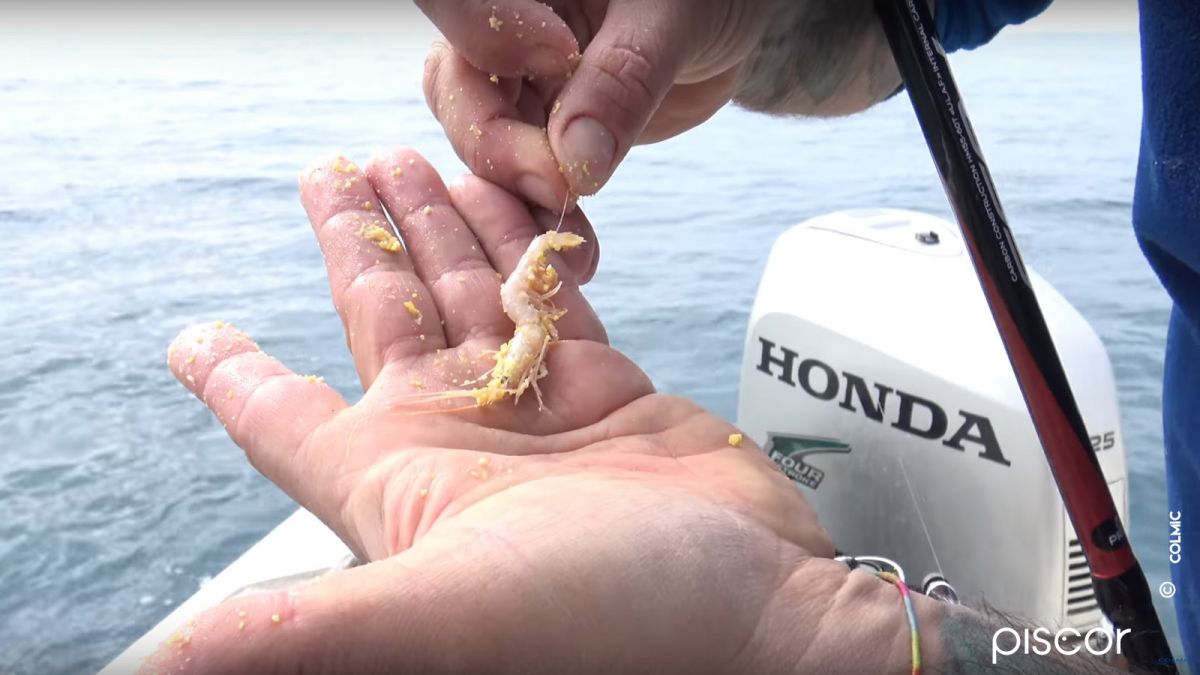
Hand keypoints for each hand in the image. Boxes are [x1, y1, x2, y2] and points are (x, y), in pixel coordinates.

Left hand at [147, 149, 922, 673]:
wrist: (760, 616)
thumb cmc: (609, 626)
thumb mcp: (439, 614)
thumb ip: (307, 625)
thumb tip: (166, 665)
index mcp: (399, 485)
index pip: (287, 420)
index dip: (237, 376)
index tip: (193, 339)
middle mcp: (460, 447)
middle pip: (384, 322)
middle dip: (358, 243)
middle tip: (335, 171)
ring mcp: (537, 417)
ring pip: (471, 296)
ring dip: (441, 228)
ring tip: (415, 158)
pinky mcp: (611, 395)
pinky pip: (557, 302)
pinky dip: (532, 254)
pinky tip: (512, 205)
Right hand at [418, 0, 898, 210]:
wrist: (725, 24)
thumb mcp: (672, 19)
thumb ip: (622, 80)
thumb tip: (574, 160)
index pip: (454, 2)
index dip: (485, 35)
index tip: (560, 58)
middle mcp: (499, 29)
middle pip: (456, 89)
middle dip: (500, 147)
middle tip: (560, 185)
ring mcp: (514, 85)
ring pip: (482, 144)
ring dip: (521, 199)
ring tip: (568, 237)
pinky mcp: (538, 133)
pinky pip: (521, 181)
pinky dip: (545, 218)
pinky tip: (578, 249)